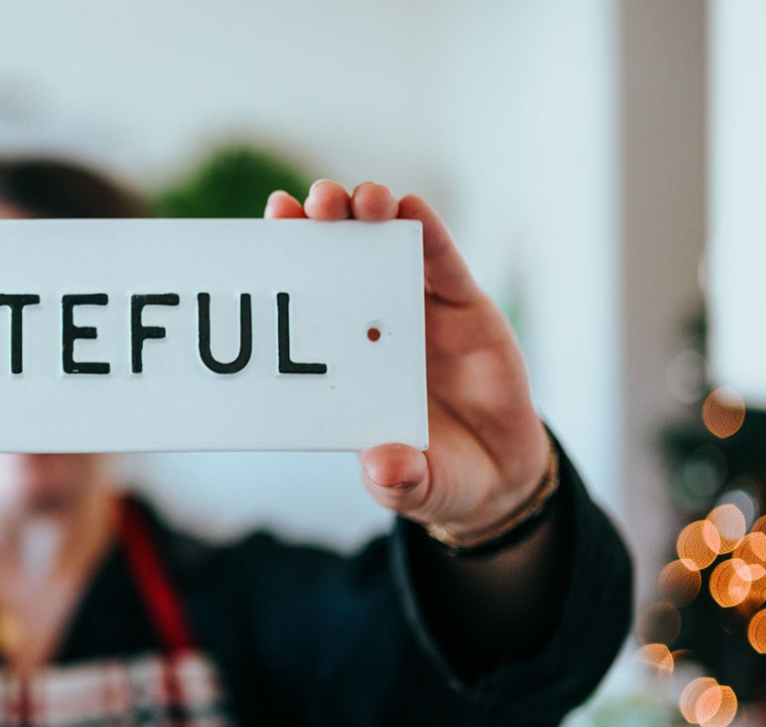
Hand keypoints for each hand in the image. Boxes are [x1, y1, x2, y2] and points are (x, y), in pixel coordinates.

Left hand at [266, 181, 550, 536]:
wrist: (498, 474)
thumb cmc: (436, 476)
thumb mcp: (415, 486)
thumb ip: (399, 480)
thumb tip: (385, 468)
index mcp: (343, 364)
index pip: (304, 305)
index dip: (284, 264)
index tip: (266, 229)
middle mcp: (372, 327)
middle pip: (336, 260)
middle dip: (319, 225)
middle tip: (307, 204)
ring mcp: (417, 311)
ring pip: (385, 247)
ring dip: (367, 215)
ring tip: (357, 200)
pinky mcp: (464, 306)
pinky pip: (443, 262)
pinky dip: (427, 231)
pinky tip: (409, 207)